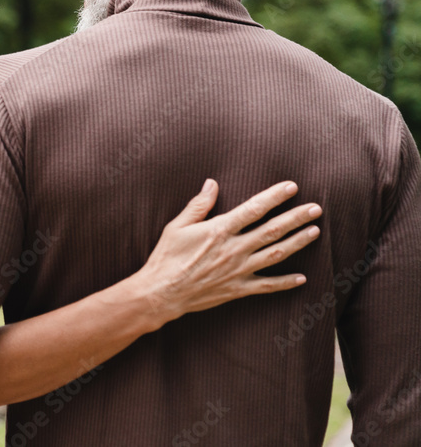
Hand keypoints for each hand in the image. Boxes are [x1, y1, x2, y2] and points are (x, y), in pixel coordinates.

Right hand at [139, 179, 320, 322]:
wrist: (162, 293)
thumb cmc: (166, 257)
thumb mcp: (177, 226)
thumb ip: (198, 205)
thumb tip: (212, 183)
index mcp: (219, 231)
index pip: (253, 209)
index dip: (274, 197)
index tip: (292, 187)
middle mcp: (234, 250)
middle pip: (272, 230)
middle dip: (296, 218)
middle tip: (316, 208)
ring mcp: (238, 271)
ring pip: (275, 254)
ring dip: (298, 243)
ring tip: (315, 232)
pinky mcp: (238, 289)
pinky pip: (267, 286)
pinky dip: (285, 283)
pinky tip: (302, 278)